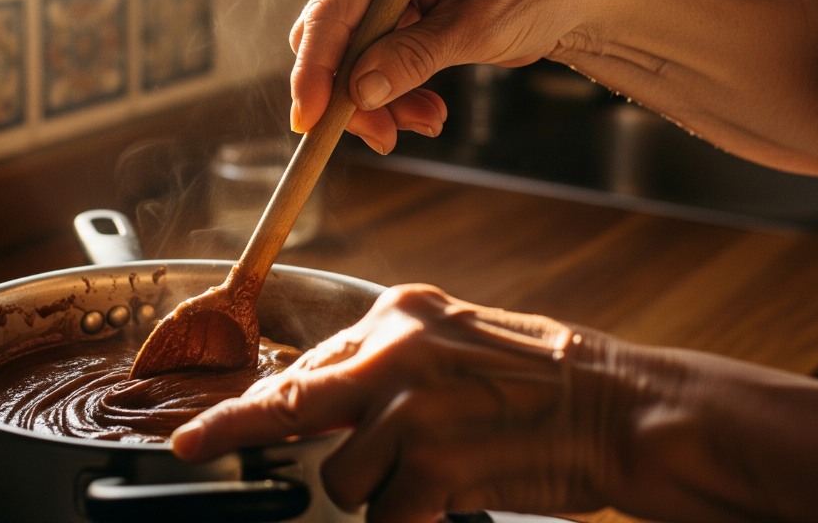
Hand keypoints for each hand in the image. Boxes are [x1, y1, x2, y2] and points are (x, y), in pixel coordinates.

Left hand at [170, 285, 660, 522]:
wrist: (628, 409)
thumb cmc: (552, 382)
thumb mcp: (462, 342)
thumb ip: (391, 363)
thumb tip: (324, 391)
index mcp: (402, 315)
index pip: (310, 363)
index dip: (261, 402)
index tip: (208, 423)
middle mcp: (397, 351)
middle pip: (291, 402)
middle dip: (233, 430)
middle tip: (189, 446)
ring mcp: (413, 407)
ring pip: (345, 477)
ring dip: (383, 491)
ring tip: (444, 470)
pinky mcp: (435, 464)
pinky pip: (388, 516)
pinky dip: (413, 521)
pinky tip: (456, 496)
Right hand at [290, 0, 604, 152]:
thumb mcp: (480, 27)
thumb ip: (416, 56)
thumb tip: (361, 91)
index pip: (333, 9)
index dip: (315, 67)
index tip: (312, 118)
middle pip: (330, 40)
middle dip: (351, 95)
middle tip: (384, 137)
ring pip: (348, 63)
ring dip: (379, 103)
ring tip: (428, 122)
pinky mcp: (392, 18)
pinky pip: (371, 68)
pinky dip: (394, 98)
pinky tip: (428, 112)